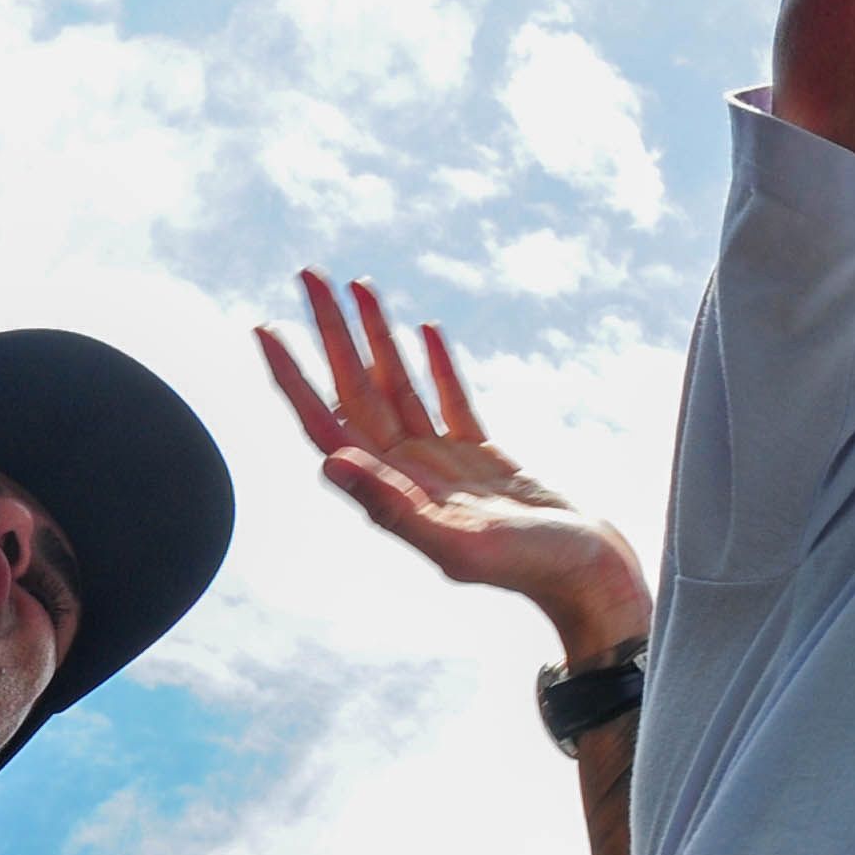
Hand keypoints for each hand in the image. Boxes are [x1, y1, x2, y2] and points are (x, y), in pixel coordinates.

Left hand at [259, 271, 650, 661]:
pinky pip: (448, 401)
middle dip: (331, 333)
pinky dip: (435, 365)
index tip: (266, 327)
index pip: (328, 422)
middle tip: (309, 275)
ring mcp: (443, 463)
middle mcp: (408, 472)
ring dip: (377, 336)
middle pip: (356, 390)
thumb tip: (332, 463)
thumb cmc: (530, 568)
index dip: (294, 377)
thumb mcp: (460, 544)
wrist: (588, 579)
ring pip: (398, 386)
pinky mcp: (482, 458)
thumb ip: (394, 506)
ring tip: (360, 286)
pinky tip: (426, 332)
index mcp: (393, 490)